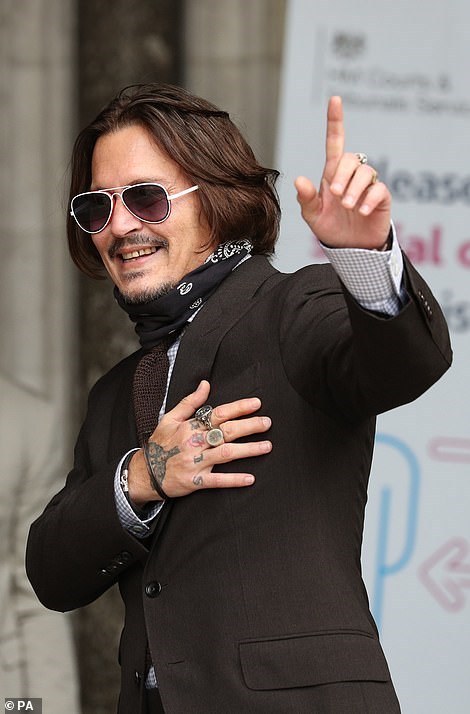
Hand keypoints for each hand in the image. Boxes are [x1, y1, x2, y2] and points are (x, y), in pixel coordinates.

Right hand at [127, 380, 271, 503]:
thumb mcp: (170, 418)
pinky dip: (234, 480)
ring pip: (226, 454)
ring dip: (249, 450)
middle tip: (267, 423)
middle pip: (227, 432)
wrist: (144, 473)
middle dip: (249, 426)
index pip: (218, 414)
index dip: (238, 408)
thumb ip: (190, 402)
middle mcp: (195, 443)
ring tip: (267, 446)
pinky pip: (218, 481)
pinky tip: (251, 478)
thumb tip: (206, 384)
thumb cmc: (160, 444)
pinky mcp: (196, 482)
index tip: (256, 404)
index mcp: (190, 427)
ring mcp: (196, 463)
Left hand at [295, 96, 390, 249]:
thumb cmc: (331, 229)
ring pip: (365, 172)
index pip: (335, 143)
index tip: (335, 100)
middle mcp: (351, 177)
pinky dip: (368, 199)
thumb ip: (306, 199)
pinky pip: (379, 190)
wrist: (351, 250)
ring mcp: (367, 186)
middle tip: (335, 195)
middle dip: (342, 175)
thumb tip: (299, 179)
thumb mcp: (313, 216)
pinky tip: (360, 211)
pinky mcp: (381, 198)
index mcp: (332, 175)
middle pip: (350, 159)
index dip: (335, 122)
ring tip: (347, 207)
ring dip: (353, 189)